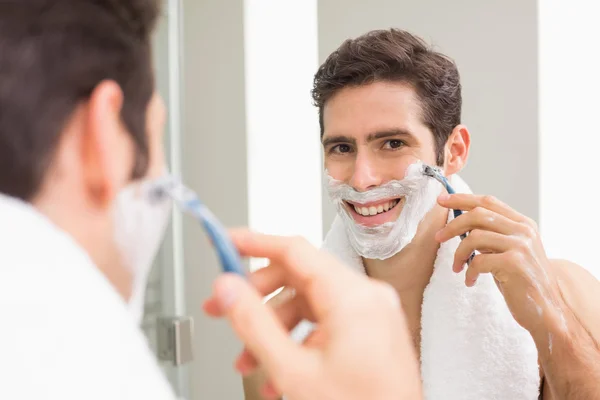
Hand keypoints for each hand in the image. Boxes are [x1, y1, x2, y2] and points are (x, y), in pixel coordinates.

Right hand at [203, 229, 421, 399]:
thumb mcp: (294, 370)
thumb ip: (254, 324)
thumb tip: (228, 290)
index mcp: (354, 297)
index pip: (294, 250)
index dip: (254, 243)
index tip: (227, 242)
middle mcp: (368, 299)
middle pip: (299, 278)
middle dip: (257, 297)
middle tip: (224, 308)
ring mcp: (373, 316)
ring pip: (309, 304)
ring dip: (274, 328)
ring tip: (249, 358)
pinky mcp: (372, 334)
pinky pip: (326, 324)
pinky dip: (298, 340)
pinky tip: (279, 371)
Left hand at [435, 194, 565, 332]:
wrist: (547, 310)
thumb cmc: (522, 281)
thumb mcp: (509, 251)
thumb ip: (492, 235)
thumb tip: (460, 223)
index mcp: (522, 223)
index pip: (488, 202)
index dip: (462, 199)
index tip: (441, 200)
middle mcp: (523, 230)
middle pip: (478, 215)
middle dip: (452, 225)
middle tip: (438, 237)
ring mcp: (521, 246)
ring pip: (474, 237)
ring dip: (458, 253)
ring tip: (457, 268)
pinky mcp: (515, 263)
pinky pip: (478, 261)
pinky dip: (469, 272)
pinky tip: (470, 281)